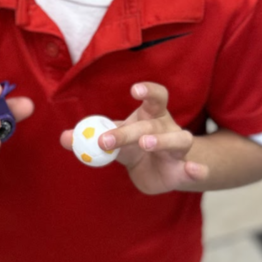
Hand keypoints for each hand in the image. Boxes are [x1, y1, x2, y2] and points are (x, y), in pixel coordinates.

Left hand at [60, 82, 208, 193]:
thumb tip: (64, 138)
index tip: (134, 90)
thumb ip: (88, 139)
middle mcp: (168, 127)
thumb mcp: (112, 140)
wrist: (159, 171)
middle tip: (107, 139)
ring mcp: (178, 149)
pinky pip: (194, 169)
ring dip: (162, 140)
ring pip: (179, 140)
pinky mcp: (182, 170)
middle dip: (130, 130)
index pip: (156, 96)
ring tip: (146, 144)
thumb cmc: (134, 148)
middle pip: (152, 123)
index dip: (148, 91)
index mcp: (152, 115)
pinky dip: (198, 169)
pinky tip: (196, 169)